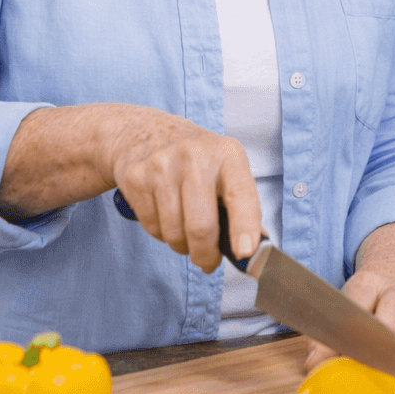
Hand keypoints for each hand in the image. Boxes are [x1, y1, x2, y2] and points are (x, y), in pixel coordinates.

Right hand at [105, 107, 263, 274]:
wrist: (145, 132)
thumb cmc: (196, 158)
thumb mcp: (227, 168)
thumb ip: (243, 205)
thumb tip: (257, 249)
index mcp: (227, 155)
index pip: (240, 195)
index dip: (244, 226)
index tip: (245, 252)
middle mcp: (195, 157)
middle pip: (201, 226)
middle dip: (206, 254)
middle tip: (208, 260)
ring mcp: (163, 166)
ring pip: (174, 234)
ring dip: (182, 245)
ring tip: (185, 230)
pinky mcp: (137, 178)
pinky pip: (152, 228)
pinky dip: (162, 233)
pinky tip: (165, 214)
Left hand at [304, 221, 394, 371]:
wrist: (393, 287)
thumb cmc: (362, 310)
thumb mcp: (341, 314)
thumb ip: (324, 339)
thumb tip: (313, 366)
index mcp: (367, 282)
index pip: (360, 295)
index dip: (352, 324)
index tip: (342, 351)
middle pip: (394, 305)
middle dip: (384, 334)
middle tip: (373, 361)